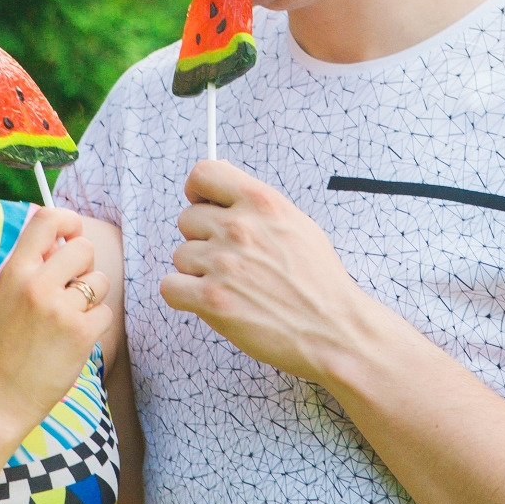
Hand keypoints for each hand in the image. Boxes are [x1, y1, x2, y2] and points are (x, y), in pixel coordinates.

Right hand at [0, 207, 112, 438]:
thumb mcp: (2, 299)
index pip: (47, 219)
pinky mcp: (81, 335)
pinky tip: (72, 343)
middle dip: (84, 267)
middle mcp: (37, 285)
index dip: (68, 220)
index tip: (72, 233)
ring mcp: (60, 310)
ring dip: (91, 299)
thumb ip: (29, 269)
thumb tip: (61, 242)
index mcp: (13, 272)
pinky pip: (105, 313)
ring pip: (99, 282)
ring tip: (66, 322)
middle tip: (70, 291)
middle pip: (83, 248)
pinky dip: (95, 327)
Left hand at [162, 160, 383, 382]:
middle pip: (187, 219)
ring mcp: (223, 263)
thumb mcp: (297, 224)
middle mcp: (239, 228)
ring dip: (198, 272)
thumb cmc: (319, 281)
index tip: (203, 205)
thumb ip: (255, 202)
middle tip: (231, 261)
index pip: (203, 174)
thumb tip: (220, 177)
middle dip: (203, 239)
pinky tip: (211, 301)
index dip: (197, 191)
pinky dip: (185, 296)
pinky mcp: (212, 299)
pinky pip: (170, 287)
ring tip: (232, 285)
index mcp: (261, 203)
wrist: (334, 330)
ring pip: (180, 256)